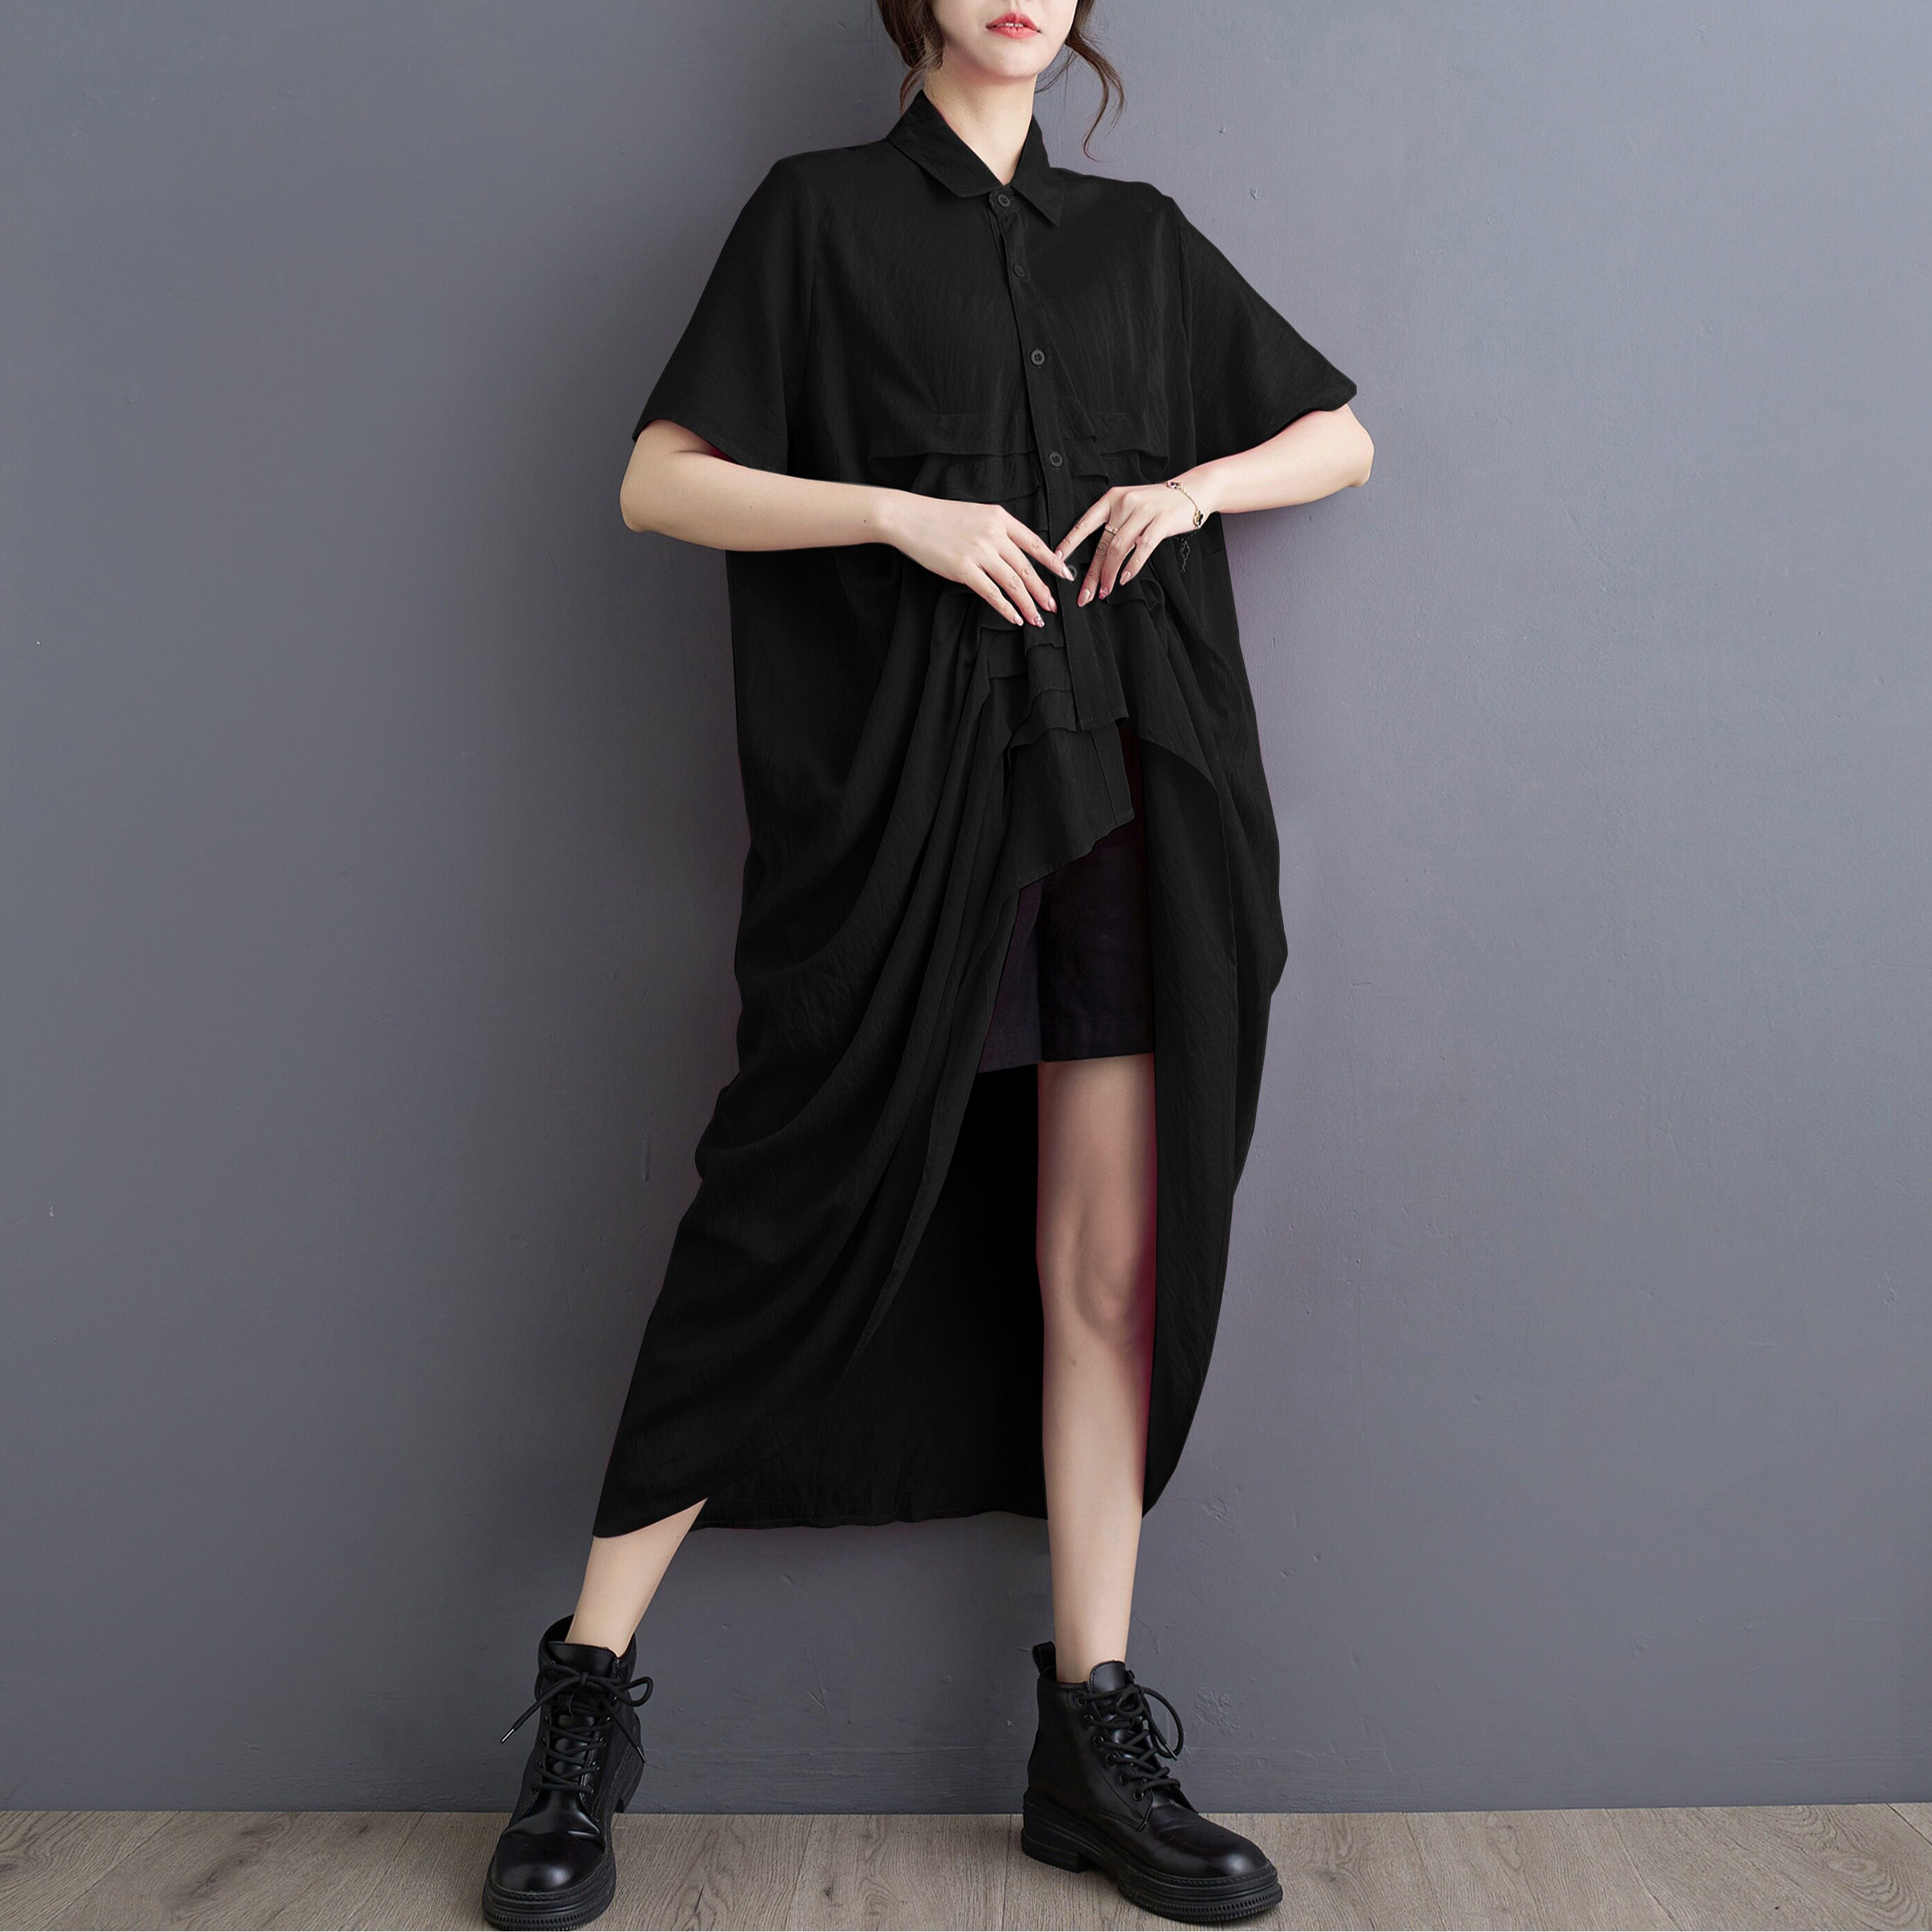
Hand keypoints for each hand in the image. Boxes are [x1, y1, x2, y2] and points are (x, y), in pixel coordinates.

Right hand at [882, 493, 1075, 626]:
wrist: (909, 517)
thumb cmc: (940, 518)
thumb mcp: (976, 514)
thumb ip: (997, 530)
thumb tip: (1014, 554)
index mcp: (999, 518)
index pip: (1034, 542)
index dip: (1052, 561)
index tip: (1064, 575)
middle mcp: (994, 534)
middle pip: (1026, 567)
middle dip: (1042, 590)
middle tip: (1052, 606)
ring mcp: (979, 552)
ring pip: (1013, 583)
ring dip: (1028, 604)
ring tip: (1037, 618)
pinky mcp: (963, 569)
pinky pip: (992, 593)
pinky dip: (1006, 608)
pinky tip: (1015, 618)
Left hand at [1055, 482, 1202, 605]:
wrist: (1193, 490)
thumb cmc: (1159, 503)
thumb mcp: (1132, 504)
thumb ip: (1115, 523)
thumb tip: (1099, 557)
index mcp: (1113, 498)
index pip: (1085, 523)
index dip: (1069, 543)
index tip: (1056, 560)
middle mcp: (1125, 502)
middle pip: (1102, 544)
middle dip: (1091, 573)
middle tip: (1084, 594)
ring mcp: (1143, 511)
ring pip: (1119, 548)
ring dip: (1110, 574)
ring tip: (1105, 590)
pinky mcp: (1161, 522)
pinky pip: (1142, 549)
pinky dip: (1132, 566)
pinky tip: (1125, 578)